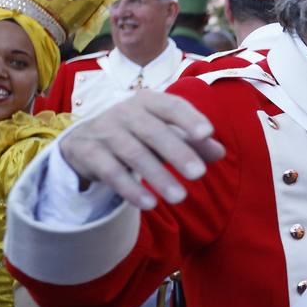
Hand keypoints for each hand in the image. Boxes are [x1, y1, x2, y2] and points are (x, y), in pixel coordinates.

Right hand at [58, 91, 226, 209]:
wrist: (86, 141)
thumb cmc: (138, 135)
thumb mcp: (165, 134)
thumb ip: (193, 142)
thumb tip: (219, 152)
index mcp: (149, 102)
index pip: (171, 106)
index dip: (189, 118)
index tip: (207, 134)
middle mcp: (125, 112)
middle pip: (153, 131)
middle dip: (177, 152)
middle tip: (199, 174)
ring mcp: (105, 131)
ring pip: (133, 153)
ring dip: (157, 176)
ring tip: (180, 197)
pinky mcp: (89, 152)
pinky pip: (111, 171)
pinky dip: (130, 188)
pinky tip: (150, 204)